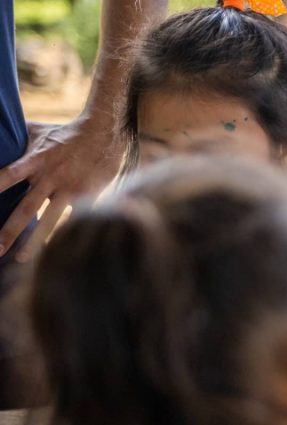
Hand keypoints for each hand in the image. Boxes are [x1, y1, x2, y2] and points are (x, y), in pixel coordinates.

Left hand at [0, 118, 122, 259]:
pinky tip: (58, 252)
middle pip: (26, 208)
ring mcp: (71, 188)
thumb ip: (14, 139)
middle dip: (9, 230)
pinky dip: (66, 235)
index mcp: (35, 161)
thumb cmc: (66, 133)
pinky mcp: (89, 195)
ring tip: (20, 260)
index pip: (7, 176)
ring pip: (50, 219)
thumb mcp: (37, 131)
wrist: (105, 132)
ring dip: (35, 241)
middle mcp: (51, 177)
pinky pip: (75, 219)